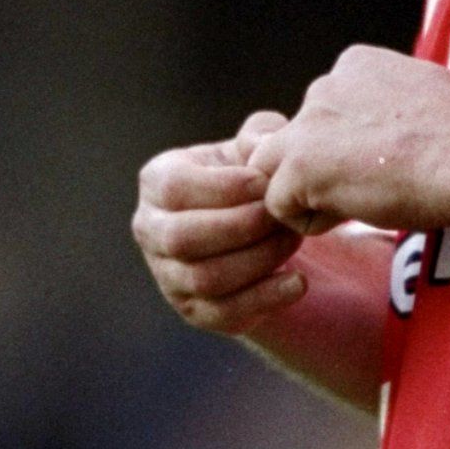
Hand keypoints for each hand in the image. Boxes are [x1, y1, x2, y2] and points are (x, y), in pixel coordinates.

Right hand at [134, 111, 309, 334]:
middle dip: (242, 228)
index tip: (267, 184)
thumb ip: (260, 135)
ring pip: (205, 278)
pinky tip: (298, 281)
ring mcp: (168, 275)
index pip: (175, 188)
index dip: (224, 188)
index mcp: (157, 182)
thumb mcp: (253, 149)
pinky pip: (224, 313)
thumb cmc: (250, 179)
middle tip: (283, 217)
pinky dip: (265, 299)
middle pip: (183, 238)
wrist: (255, 226)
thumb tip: (261, 146)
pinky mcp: (194, 310)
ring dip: (258, 260)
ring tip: (294, 241)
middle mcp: (151, 230)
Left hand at [252, 46, 449, 234]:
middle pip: (296, 137)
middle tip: (364, 187)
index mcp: (355, 65)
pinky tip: (351, 214)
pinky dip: (309, 220)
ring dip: (306, 191)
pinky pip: (279, 203)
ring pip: (275, 166)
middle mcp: (324, 87)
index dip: (346, 147)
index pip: (325, 112)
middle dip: (317, 167)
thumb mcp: (422, 102)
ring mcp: (308, 125)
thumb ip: (387, 111)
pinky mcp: (301, 163)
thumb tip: (385, 137)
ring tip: (355, 202)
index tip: (384, 161)